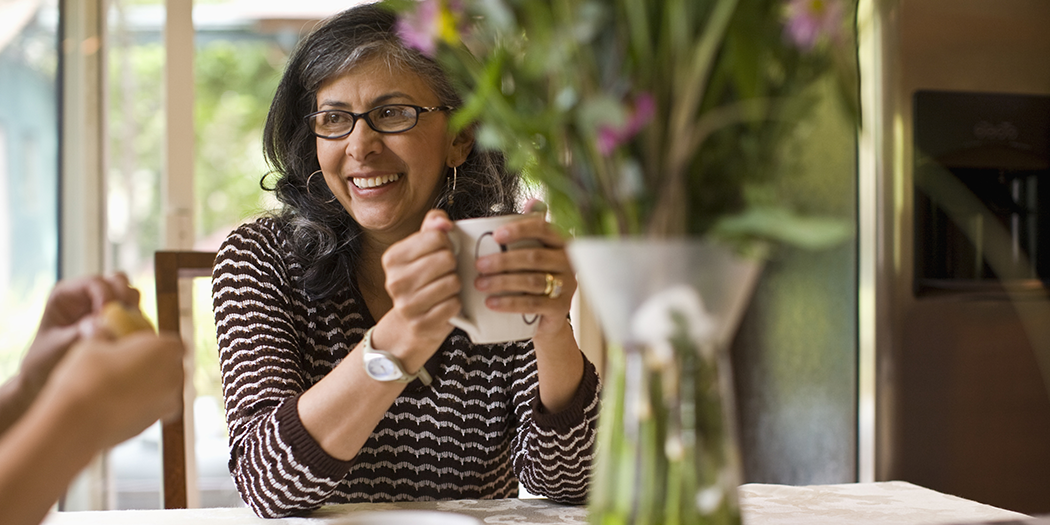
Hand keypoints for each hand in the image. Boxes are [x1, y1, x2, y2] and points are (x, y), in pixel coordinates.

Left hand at [1, 274, 141, 431]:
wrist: (46, 379)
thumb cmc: (44, 362)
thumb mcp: (58, 348)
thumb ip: (80, 333)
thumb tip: (104, 321)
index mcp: (66, 294)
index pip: (94, 282)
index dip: (105, 296)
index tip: (107, 318)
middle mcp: (87, 295)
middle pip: (117, 280)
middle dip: (124, 298)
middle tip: (123, 320)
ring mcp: (103, 306)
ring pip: (130, 293)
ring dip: (133, 309)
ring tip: (125, 330)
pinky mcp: (116, 320)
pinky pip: (135, 312)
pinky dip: (137, 321)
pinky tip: (130, 337)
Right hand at [41, 330, 184, 448]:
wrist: (79, 421)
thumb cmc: (87, 376)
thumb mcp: (93, 345)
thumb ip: (105, 336)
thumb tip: (101, 327)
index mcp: (166, 349)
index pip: (174, 343)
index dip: (158, 345)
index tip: (140, 346)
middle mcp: (174, 376)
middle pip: (172, 367)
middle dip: (156, 366)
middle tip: (128, 366)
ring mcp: (167, 402)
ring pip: (164, 390)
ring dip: (150, 387)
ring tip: (119, 386)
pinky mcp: (154, 423)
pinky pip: (152, 409)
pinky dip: (141, 406)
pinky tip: (116, 404)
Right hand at [375, 209, 460, 365]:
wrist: (412, 321)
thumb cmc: (423, 278)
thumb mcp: (423, 247)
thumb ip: (433, 224)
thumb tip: (444, 223)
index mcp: (392, 258)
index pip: (436, 236)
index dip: (447, 243)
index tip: (441, 252)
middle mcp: (395, 281)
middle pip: (446, 259)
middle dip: (453, 265)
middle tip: (445, 272)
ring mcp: (406, 305)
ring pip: (452, 282)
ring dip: (455, 285)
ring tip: (445, 288)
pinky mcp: (421, 324)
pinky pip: (454, 305)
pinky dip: (456, 304)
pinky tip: (445, 304)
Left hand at [472, 201, 576, 335]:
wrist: (549, 315)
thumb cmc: (538, 275)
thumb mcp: (538, 250)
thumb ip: (534, 227)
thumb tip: (532, 202)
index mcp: (562, 243)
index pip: (544, 229)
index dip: (520, 230)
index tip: (496, 235)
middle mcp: (569, 262)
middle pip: (534, 257)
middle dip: (503, 260)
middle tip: (479, 264)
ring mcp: (567, 286)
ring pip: (532, 281)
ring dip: (502, 282)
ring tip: (479, 284)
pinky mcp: (560, 308)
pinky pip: (532, 303)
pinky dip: (509, 303)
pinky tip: (491, 302)